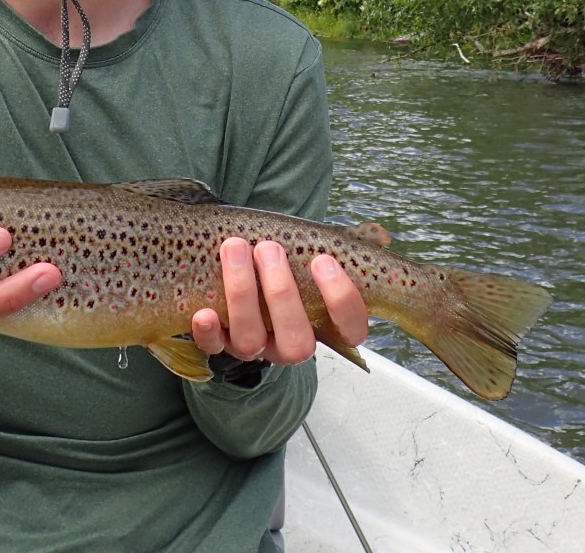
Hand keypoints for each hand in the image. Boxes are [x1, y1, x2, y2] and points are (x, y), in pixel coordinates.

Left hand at [189, 237, 368, 367]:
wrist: (245, 279)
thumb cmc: (291, 266)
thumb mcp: (317, 257)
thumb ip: (344, 246)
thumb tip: (381, 235)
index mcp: (327, 327)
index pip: (350, 329)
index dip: (340, 299)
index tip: (324, 259)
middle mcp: (292, 344)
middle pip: (296, 341)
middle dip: (282, 293)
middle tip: (269, 248)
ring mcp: (256, 347)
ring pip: (251, 341)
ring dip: (242, 294)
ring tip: (234, 248)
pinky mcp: (221, 346)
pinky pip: (213, 349)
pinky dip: (208, 332)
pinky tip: (202, 311)